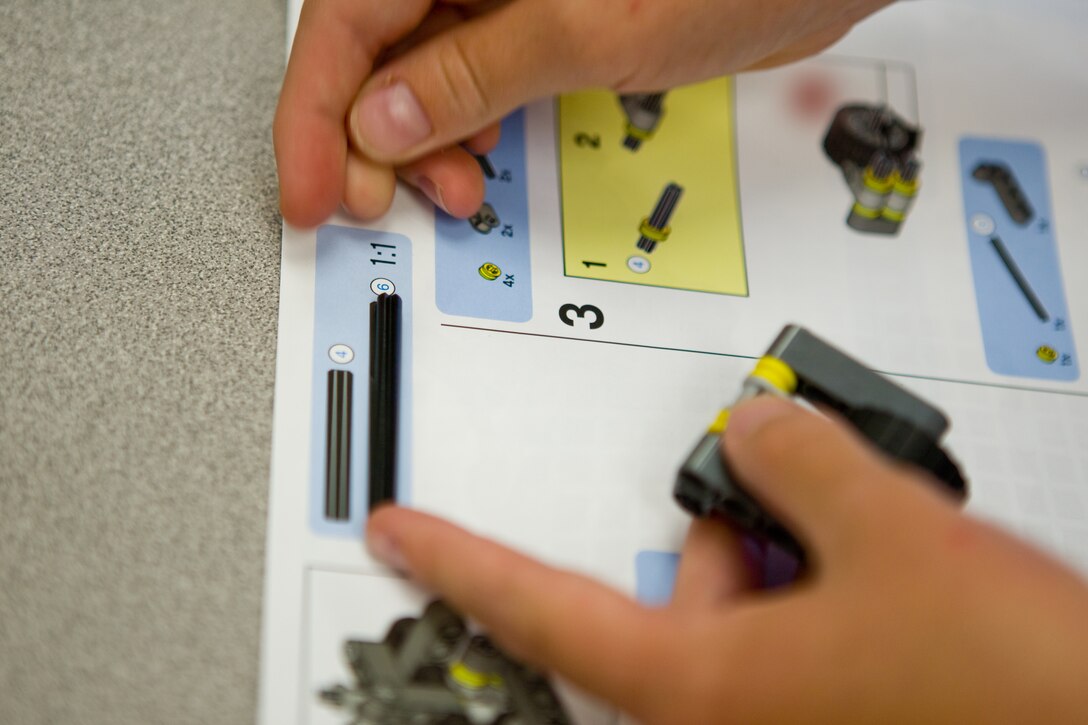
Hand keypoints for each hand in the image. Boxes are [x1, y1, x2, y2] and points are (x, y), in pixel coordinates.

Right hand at [275, 0, 893, 226]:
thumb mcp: (589, 30)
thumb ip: (474, 71)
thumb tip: (383, 117)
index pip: (345, 17)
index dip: (316, 112)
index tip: (310, 186)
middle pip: (372, 43)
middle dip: (366, 133)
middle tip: (374, 201)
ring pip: (419, 64)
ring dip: (419, 138)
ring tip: (451, 189)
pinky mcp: (538, 13)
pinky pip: (470, 70)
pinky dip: (464, 123)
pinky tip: (478, 157)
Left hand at [366, 396, 1087, 722]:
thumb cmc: (1008, 694)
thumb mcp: (892, 534)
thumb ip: (799, 461)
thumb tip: (756, 425)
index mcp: (702, 687)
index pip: (538, 605)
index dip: (456, 558)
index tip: (398, 533)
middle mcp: (730, 718)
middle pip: (673, 597)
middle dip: (725, 528)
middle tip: (778, 480)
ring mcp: (783, 724)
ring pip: (741, 614)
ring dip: (785, 554)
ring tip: (866, 528)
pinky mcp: (831, 716)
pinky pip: (791, 639)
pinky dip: (819, 588)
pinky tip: (887, 570)